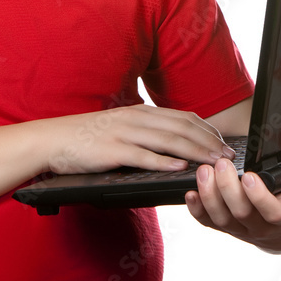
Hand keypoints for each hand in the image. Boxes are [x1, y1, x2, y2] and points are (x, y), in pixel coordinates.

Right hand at [42, 105, 235, 174]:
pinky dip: (164, 162)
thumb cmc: (87, 136)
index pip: (183, 117)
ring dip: (195, 152)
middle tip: (227, 157)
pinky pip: (143, 156)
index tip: (224, 144)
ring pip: (168, 140)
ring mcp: (124, 133)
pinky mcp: (112, 150)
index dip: (207, 130)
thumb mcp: (121, 125)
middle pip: (182, 128)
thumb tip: (172, 142)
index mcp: (141, 111)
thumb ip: (145, 129)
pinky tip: (180, 169)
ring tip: (213, 163)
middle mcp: (136, 118)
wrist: (53, 139)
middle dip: (208, 142)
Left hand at [185, 157, 280, 253]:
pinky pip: (209, 222)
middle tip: (220, 165)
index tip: (249, 174)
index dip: (259, 196)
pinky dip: (197, 209)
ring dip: (209, 195)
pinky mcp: (227, 227)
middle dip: (228, 188)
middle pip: (241, 213)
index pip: (272, 212)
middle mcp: (262, 226)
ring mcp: (242, 228)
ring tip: (204, 171)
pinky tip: (190, 192)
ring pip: (222, 219)